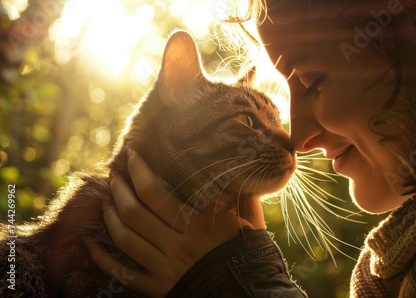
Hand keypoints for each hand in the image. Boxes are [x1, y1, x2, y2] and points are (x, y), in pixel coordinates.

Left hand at [84, 150, 265, 296]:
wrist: (247, 293)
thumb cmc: (249, 253)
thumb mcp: (249, 221)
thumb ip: (241, 195)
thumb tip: (239, 170)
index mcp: (196, 224)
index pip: (155, 191)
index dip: (139, 170)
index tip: (132, 155)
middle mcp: (175, 243)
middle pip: (134, 211)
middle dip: (119, 188)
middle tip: (114, 173)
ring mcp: (164, 267)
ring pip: (124, 237)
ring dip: (110, 215)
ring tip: (106, 199)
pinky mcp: (158, 287)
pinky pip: (122, 273)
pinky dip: (102, 258)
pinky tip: (91, 243)